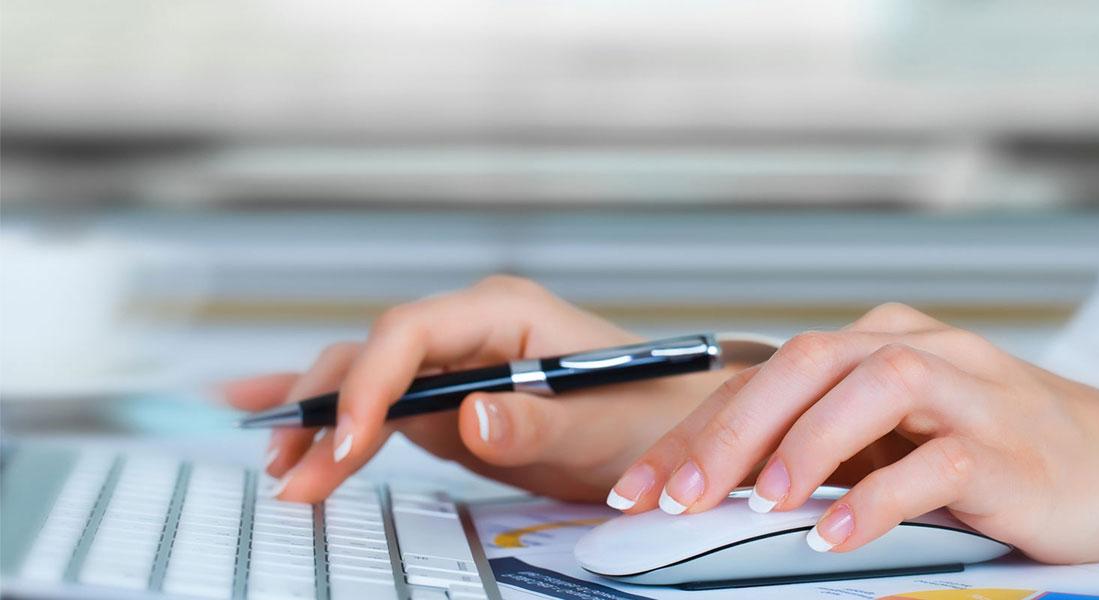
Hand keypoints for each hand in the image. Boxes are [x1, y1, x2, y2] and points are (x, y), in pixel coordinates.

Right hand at [223, 276, 736, 502]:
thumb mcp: (600, 425)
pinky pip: (381, 409)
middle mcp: (471, 331)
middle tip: (293, 468)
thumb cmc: (648, 413)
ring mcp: (456, 366)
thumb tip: (470, 415)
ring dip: (319, 423)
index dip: (371, 383)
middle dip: (327, 409)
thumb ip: (536, 423)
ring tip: (281, 467)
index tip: (347, 440)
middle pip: (374, 355)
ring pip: (366, 383)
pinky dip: (330, 420)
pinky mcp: (451, 403)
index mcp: (505, 312)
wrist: (671, 430)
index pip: (411, 332)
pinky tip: (276, 415)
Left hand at [609, 303, 1098, 562]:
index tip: (637, 488)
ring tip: (759, 501)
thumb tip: (710, 485)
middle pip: (806, 366)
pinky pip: (938, 462)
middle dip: (730, 433)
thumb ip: (813, 447)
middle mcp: (912, 350)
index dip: (694, 433)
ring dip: (806, 444)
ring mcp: (966, 390)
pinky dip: (879, 499)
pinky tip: (835, 535)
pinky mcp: (1007, 445)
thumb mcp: (883, 439)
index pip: (762, 378)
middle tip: (676, 497)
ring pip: (875, 387)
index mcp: (868, 344)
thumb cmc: (979, 447)